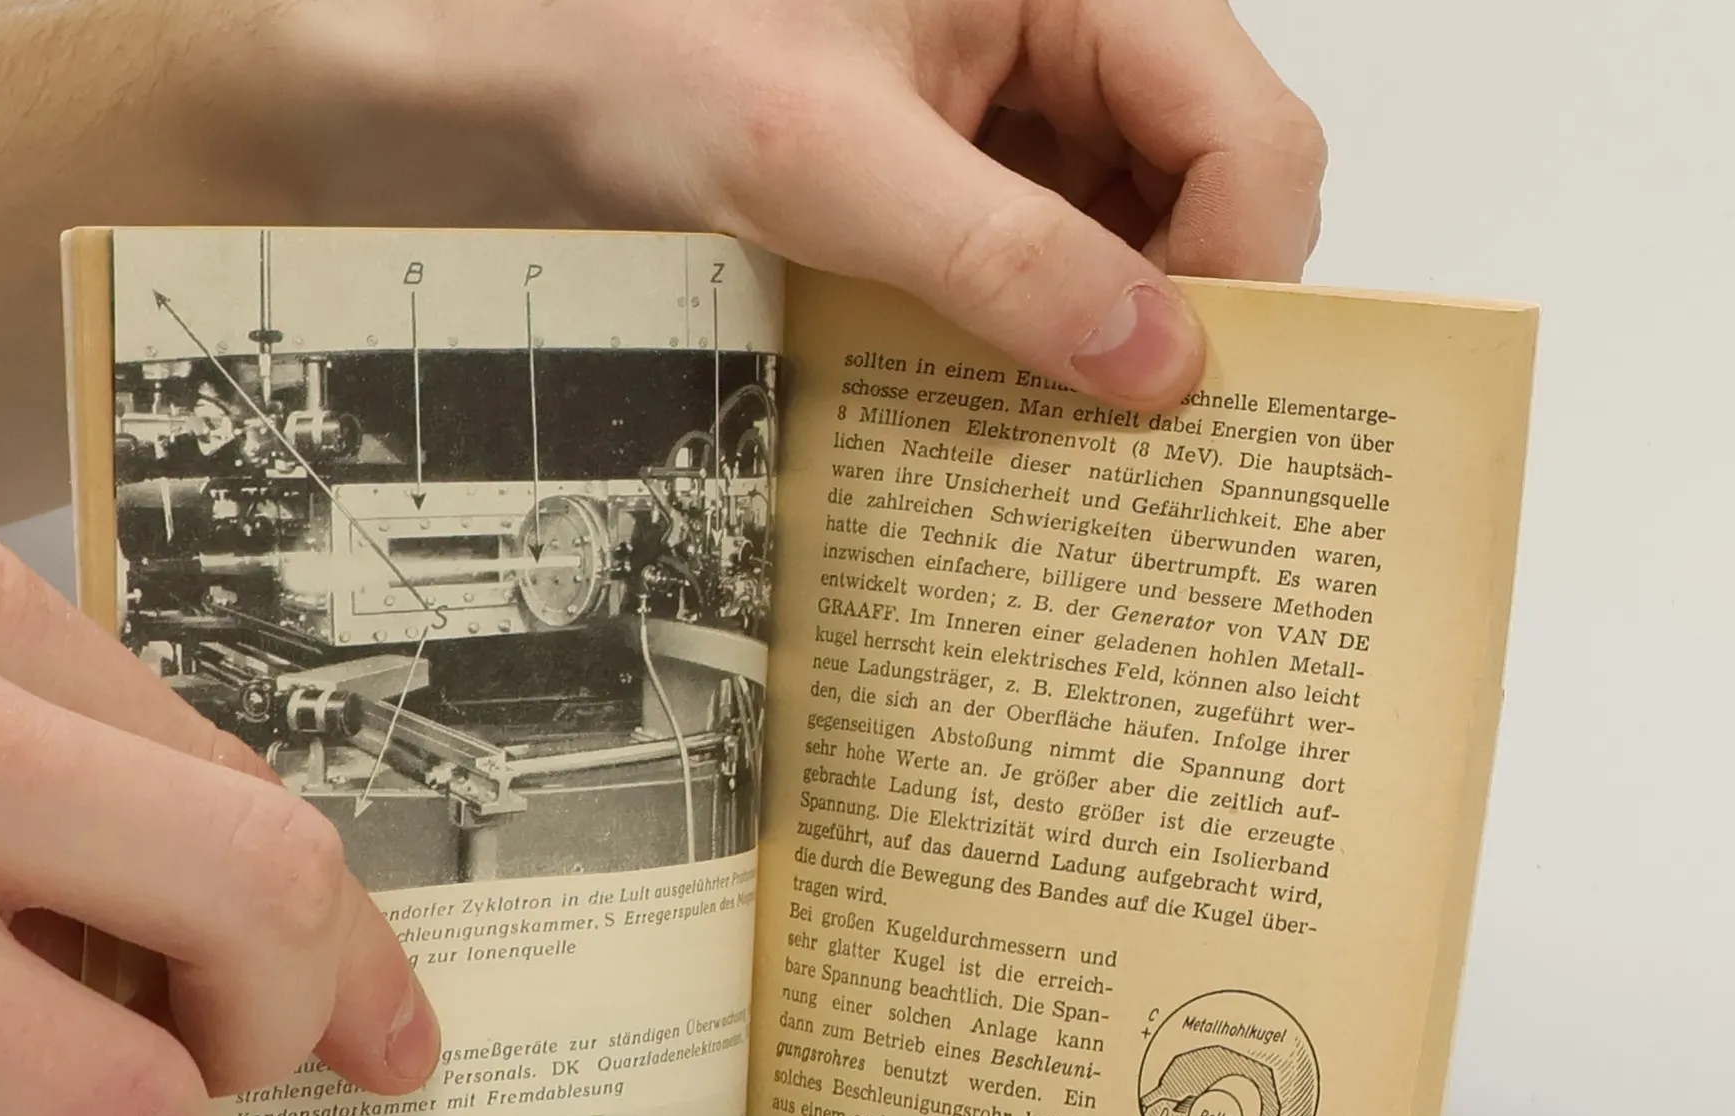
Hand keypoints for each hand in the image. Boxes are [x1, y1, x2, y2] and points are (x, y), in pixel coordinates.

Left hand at [277, 0, 1324, 410]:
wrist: (499, 68)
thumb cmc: (633, 43)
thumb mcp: (822, 157)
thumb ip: (1000, 256)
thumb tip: (1154, 362)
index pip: (1244, 126)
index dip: (1241, 270)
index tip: (1186, 401)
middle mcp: (1058, 31)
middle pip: (1207, 187)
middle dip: (1179, 317)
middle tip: (1126, 446)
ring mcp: (1008, 109)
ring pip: (1132, 240)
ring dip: (1102, 343)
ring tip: (1049, 439)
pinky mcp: (951, 177)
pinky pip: (1040, 265)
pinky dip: (1029, 340)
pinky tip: (990, 405)